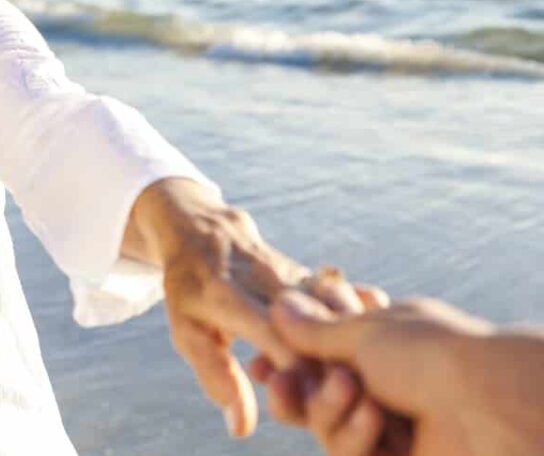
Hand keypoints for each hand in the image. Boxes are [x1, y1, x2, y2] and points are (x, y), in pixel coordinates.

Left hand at [129, 179, 374, 437]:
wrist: (200, 229)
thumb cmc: (188, 289)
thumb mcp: (187, 331)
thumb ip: (215, 376)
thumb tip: (242, 428)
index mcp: (231, 298)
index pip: (279, 340)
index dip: (304, 377)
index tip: (323, 408)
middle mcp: (268, 281)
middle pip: (318, 323)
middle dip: (341, 361)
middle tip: (360, 398)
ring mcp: (294, 273)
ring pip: (339, 305)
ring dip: (360, 341)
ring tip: (378, 378)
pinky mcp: (310, 272)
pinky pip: (346, 294)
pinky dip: (365, 318)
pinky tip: (389, 343)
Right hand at [257, 290, 514, 455]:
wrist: (487, 403)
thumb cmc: (429, 352)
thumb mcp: (362, 331)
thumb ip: (313, 329)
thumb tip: (278, 304)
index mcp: (379, 339)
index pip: (317, 349)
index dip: (283, 357)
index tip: (257, 359)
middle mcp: (381, 381)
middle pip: (311, 392)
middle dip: (292, 389)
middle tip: (276, 380)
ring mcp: (389, 422)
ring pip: (325, 424)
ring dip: (328, 408)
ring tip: (351, 391)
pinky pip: (348, 453)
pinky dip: (354, 435)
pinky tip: (373, 419)